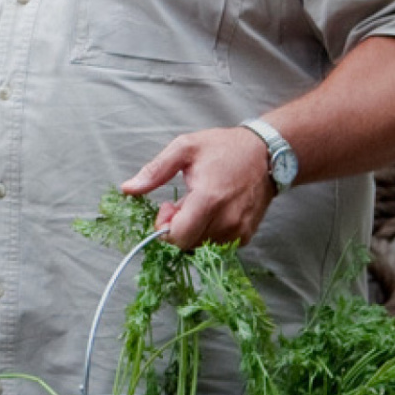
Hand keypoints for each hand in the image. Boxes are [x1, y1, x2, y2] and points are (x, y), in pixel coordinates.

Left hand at [122, 127, 275, 249]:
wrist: (266, 153)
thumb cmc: (224, 148)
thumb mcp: (185, 148)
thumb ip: (155, 171)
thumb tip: (127, 189)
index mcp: (209, 199)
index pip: (178, 236)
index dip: (165, 226)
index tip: (167, 206)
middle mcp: (227, 220)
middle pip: (188, 243)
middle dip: (178, 227)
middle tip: (182, 203)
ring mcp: (239, 230)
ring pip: (202, 246)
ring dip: (194, 229)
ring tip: (200, 204)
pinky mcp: (247, 235)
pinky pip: (218, 245)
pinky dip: (209, 232)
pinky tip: (214, 211)